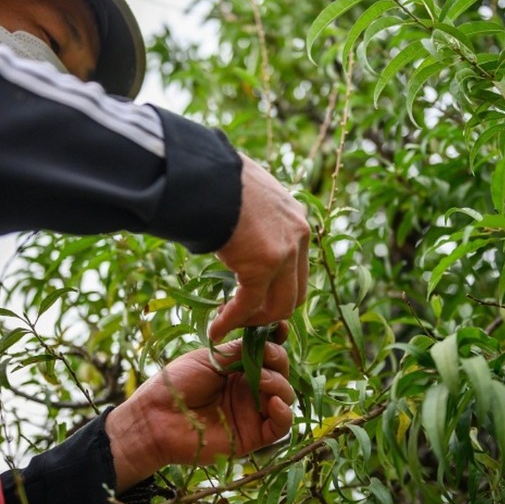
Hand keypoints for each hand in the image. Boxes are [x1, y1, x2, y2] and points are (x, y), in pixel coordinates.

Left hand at [106, 337, 293, 490]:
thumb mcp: (210, 358)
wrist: (155, 418)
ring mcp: (252, 412)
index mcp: (238, 368)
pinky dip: (284, 413)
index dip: (276, 341)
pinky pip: (280, 427)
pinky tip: (274, 402)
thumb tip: (266, 339)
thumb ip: (240, 351)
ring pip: (284, 396)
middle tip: (264, 355)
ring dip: (278, 383)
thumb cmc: (176, 384)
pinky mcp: (253, 436)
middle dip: (277, 359)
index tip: (280, 328)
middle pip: (280, 372)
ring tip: (258, 379)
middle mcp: (248, 388)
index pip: (268, 353)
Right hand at [209, 154, 309, 342]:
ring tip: (227, 323)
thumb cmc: (219, 181)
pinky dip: (231, 321)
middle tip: (242, 317)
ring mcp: (285, 252)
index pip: (296, 270)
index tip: (251, 298)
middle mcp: (299, 237)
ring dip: (253, 320)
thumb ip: (256, 223)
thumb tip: (240, 237)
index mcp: (297, 221)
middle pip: (295, 293)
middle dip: (268, 311)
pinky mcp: (262, 266)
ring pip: (278, 306)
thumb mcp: (250, 199)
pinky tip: (215, 329)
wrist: (206, 174)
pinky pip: (248, 304)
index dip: (275, 290)